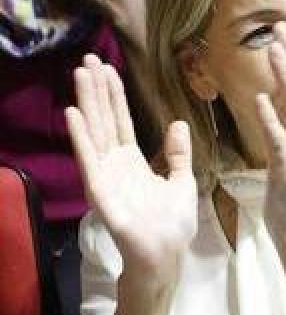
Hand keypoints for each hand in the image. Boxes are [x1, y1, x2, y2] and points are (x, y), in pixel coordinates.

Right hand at [65, 54, 195, 291]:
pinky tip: (74, 114)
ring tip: (80, 74)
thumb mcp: (182, 180)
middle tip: (88, 59)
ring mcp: (105, 176)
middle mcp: (115, 165)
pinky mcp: (100, 190)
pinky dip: (82, 136)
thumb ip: (178, 154)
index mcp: (133, 162)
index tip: (108, 69)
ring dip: (87, 103)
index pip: (121, 121)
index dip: (114, 95)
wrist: (165, 255)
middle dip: (96, 90)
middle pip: (104, 120)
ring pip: (95, 131)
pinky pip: (90, 159)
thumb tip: (178, 123)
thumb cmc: (172, 224)